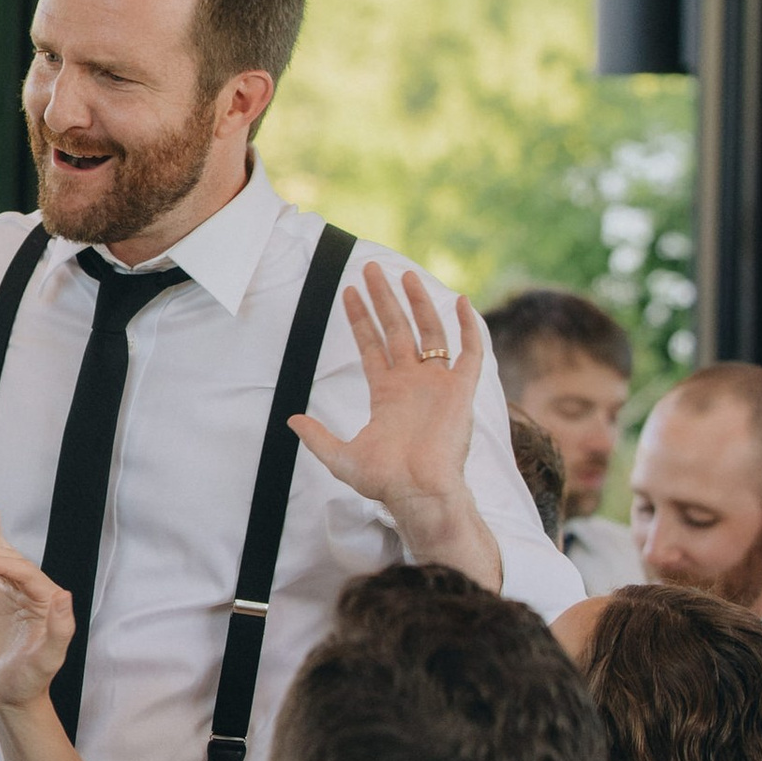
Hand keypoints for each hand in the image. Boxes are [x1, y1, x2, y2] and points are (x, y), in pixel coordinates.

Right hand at [0, 508, 73, 712]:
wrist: (10, 697)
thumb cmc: (29, 682)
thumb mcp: (47, 660)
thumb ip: (59, 629)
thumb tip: (65, 597)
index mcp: (48, 604)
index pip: (26, 573)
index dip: (3, 563)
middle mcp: (34, 596)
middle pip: (15, 561)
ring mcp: (15, 597)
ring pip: (4, 561)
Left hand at [289, 266, 487, 557]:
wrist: (419, 492)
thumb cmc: (385, 481)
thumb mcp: (342, 457)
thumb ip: (318, 437)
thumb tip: (292, 420)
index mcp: (386, 393)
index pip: (371, 345)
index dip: (360, 319)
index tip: (348, 293)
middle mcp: (413, 383)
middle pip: (397, 330)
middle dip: (383, 299)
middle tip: (371, 269)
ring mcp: (438, 384)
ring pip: (430, 332)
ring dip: (418, 303)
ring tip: (404, 275)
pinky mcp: (461, 390)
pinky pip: (469, 352)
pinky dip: (468, 327)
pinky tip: (460, 301)